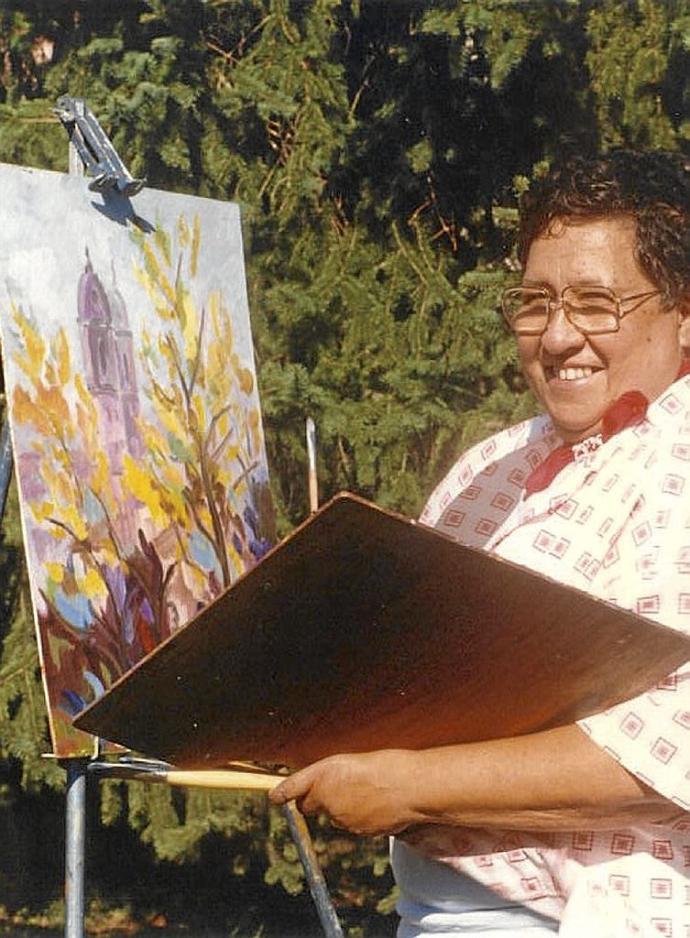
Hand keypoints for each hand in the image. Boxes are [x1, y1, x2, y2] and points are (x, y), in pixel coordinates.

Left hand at [269, 750, 421, 835]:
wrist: (411, 787)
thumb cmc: (388, 764)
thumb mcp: (355, 760)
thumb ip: (333, 774)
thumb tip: (323, 788)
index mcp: (324, 773)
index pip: (294, 786)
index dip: (284, 792)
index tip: (276, 797)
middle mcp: (326, 797)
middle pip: (310, 804)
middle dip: (317, 799)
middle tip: (338, 787)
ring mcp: (340, 817)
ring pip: (334, 814)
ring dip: (342, 807)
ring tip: (367, 791)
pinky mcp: (354, 830)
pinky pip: (350, 823)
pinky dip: (358, 816)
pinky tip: (376, 803)